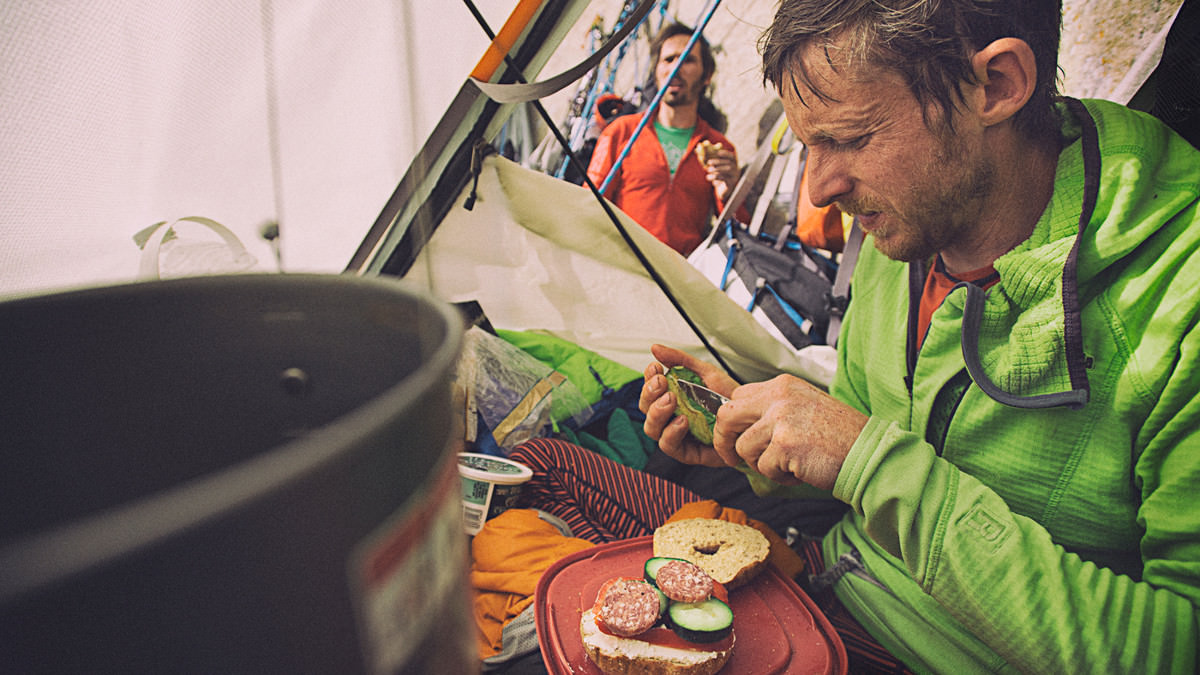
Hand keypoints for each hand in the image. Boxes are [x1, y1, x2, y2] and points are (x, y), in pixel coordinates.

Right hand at [639, 344, 736, 467]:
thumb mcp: (706, 373)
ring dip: (657, 413)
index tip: (656, 367)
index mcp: (671, 397)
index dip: (648, 378)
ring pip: (651, 428)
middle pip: (645, 408)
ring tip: (671, 400)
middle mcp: (670, 417)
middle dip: (649, 394)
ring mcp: (677, 435)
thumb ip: (680, 360)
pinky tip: (682, 421)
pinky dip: (672, 432)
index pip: (649, 389)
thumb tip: (654, 348)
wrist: (751, 418)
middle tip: (662, 383)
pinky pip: (669, 445)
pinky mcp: (687, 452)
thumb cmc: (728, 399)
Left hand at [704, 146, 739, 201]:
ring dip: (716, 170)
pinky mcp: (732, 184)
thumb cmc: (717, 175)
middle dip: (718, 162)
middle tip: (709, 162)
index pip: (731, 156)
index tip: (717, 153)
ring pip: (727, 171)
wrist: (722, 190)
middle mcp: (735, 169)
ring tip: (708, 171)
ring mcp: (734, 177)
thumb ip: (707, 158)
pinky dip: (718, 179)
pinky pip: (726, 180)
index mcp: (733, 163)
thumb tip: (696, 149)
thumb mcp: (713, 167)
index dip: (725, 154)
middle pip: (729, 163)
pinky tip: (713, 182)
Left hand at [713, 375, 866, 490]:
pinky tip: (801, 470)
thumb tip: (741, 427)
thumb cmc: (839, 436)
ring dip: (762, 464)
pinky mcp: (784, 443)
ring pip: (744, 448)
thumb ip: (773, 410)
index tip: (734, 439)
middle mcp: (779, 396)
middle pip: (727, 415)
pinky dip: (780, 477)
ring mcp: (780, 418)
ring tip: (788, 465)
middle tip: (734, 459)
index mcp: (782, 385)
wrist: (868, 452)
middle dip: (725, 442)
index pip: (737, 397)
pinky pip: (764, 468)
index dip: (731, 422)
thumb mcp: (803, 407)